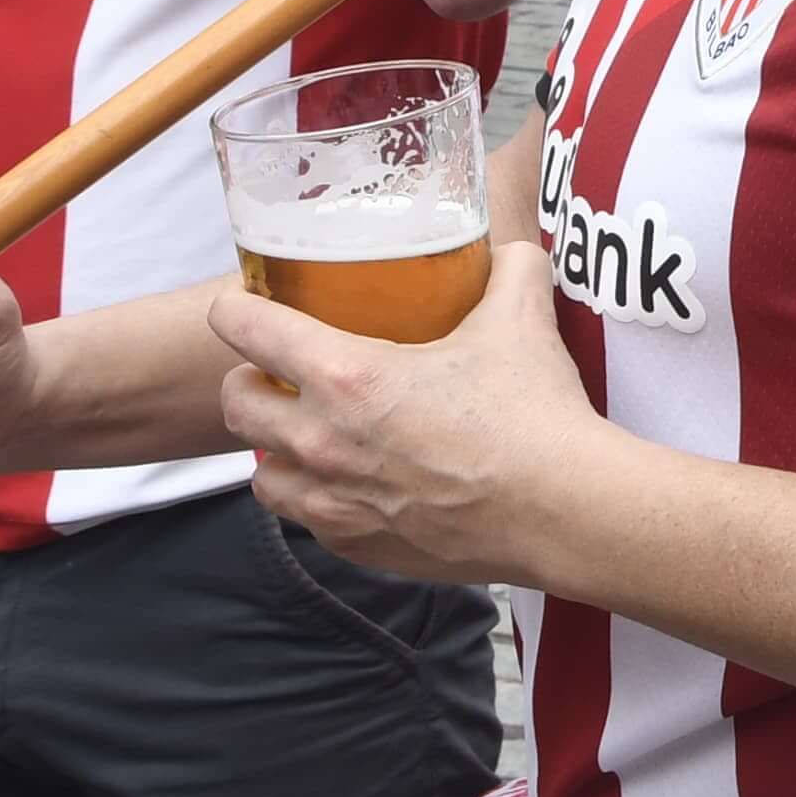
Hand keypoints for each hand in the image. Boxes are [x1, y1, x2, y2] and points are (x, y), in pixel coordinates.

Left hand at [216, 242, 603, 585]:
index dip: (236, 308)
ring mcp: (334, 501)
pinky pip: (307, 517)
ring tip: (310, 431)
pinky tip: (354, 479)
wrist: (559, 510)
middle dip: (248, 379)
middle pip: (238, 404)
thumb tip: (506, 252)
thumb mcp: (522, 321)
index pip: (249, 330)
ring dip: (275, 445)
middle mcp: (322, 441)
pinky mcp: (355, 544)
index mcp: (348, 376)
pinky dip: (317, 494)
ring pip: (260, 473)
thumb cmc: (533, 416)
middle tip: (280, 369)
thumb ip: (508, 271)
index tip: (241, 303)